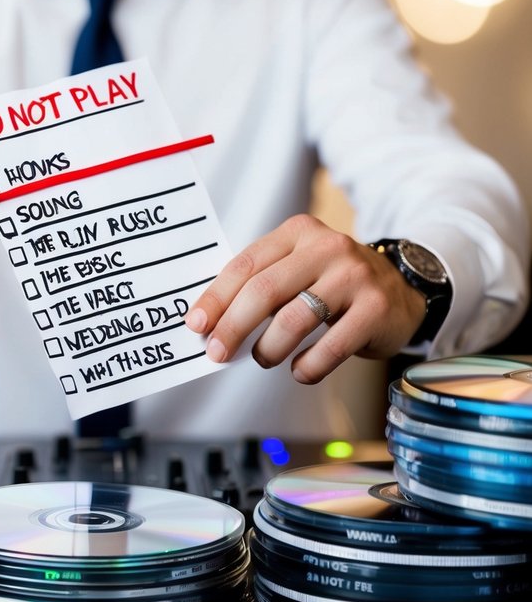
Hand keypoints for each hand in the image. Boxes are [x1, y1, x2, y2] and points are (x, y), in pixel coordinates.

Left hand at [185, 214, 426, 382]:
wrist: (404, 287)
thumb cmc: (335, 282)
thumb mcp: (300, 266)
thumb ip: (262, 282)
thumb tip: (212, 321)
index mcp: (299, 231)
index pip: (246, 264)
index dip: (216, 298)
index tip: (196, 325)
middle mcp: (327, 247)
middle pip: (265, 291)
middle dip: (234, 327)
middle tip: (218, 353)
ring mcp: (354, 276)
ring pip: (295, 320)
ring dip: (269, 348)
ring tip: (264, 358)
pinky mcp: (376, 308)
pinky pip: (331, 346)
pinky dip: (308, 366)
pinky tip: (299, 370)